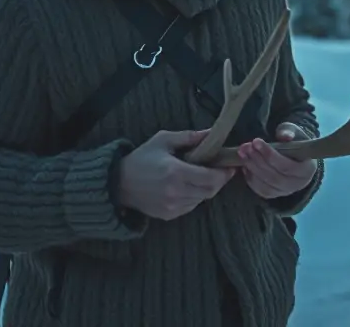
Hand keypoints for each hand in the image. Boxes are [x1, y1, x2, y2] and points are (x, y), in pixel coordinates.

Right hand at [116, 129, 235, 220]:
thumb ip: (189, 137)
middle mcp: (175, 192)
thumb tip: (212, 133)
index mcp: (175, 172)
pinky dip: (195, 196)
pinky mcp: (169, 215)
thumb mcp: (164, 140)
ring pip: (202, 199)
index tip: (229, 165)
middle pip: (210, 191)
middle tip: (221, 170)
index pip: (211, 178)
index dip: (224, 174)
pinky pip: (191, 206)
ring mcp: (172, 206)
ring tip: (203, 175)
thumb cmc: (142, 158)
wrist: (119, 183)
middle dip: (219, 181)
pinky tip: (188, 186)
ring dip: (207, 188)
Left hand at [238, 123, 317, 199]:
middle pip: (275, 177)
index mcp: (307, 170)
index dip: (270, 155)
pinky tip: (245, 165)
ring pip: (266, 185)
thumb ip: (289, 132)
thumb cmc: (295, 142)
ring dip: (252, 168)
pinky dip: (251, 178)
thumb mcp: (294, 133)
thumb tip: (284, 135)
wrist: (295, 157)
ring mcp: (286, 191)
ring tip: (242, 153)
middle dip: (257, 160)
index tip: (256, 141)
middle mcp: (298, 184)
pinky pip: (261, 190)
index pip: (287, 167)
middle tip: (245, 147)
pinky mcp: (275, 194)